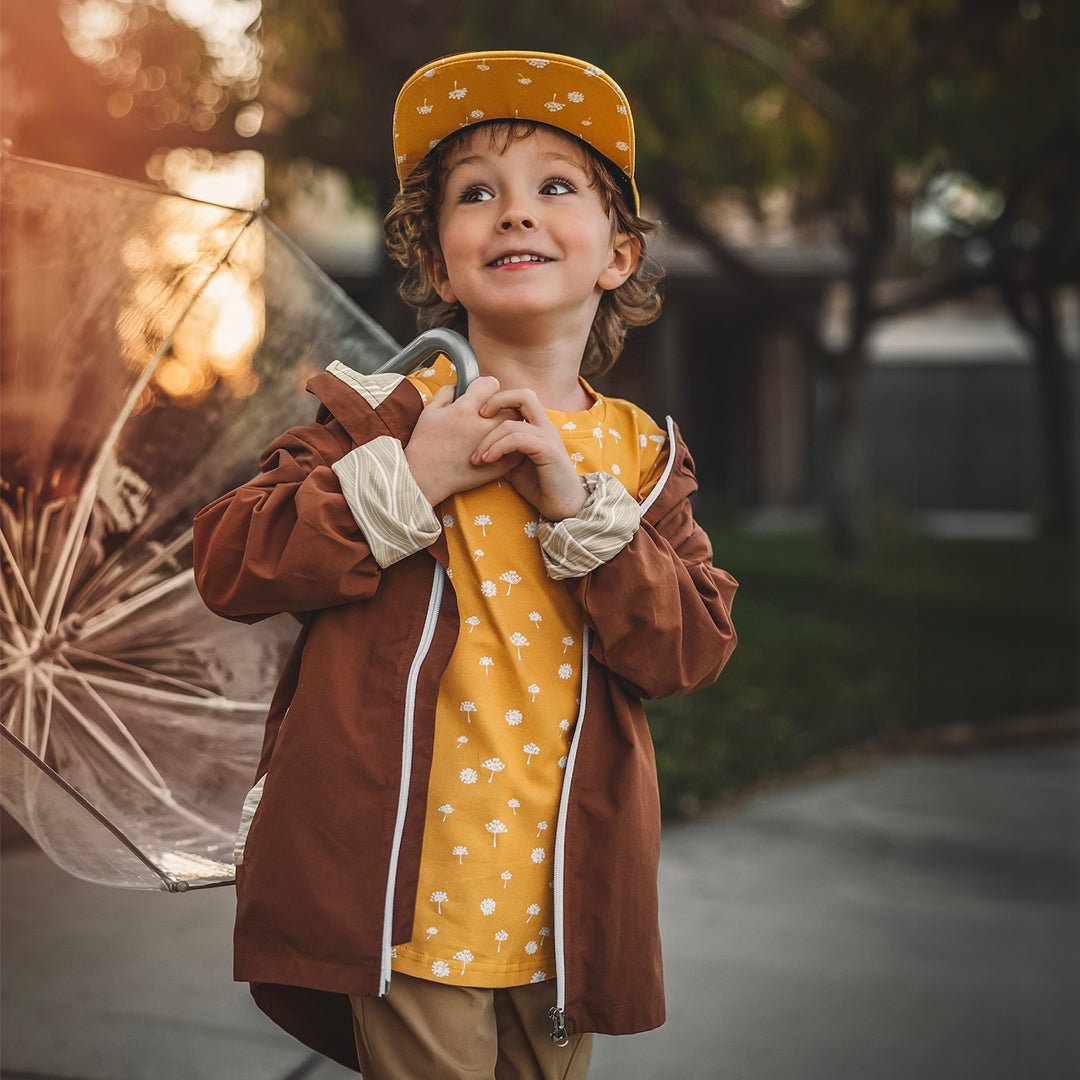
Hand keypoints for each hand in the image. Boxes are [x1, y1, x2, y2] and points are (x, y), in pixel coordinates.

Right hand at [404, 377, 522, 505]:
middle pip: (509, 404)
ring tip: (495, 433)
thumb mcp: (429, 411)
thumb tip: (459, 384)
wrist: (424, 478)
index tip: (482, 397)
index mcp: (465, 408)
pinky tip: (500, 449)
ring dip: (508, 427)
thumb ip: (446, 392)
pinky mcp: (501, 464)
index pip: (492, 384)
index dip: (486, 388)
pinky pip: (518, 449)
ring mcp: (494, 444)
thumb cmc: (424, 445)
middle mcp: (483, 424)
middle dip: (501, 407)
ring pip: (516, 426)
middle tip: (491, 417)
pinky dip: (513, 447)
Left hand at [471, 388, 586, 520]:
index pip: (520, 399)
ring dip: (488, 439)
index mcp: (539, 426)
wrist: (562, 507)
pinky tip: (488, 460)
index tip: (478, 417)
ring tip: (477, 457)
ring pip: (512, 423)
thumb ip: (501, 451)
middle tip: (479, 416)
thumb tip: (476, 446)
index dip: (498, 401)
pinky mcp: (548, 450)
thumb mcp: (513, 465)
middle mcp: (545, 427)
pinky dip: (498, 448)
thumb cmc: (539, 487)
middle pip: (524, 395)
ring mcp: (548, 437)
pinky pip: (518, 439)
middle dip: (497, 401)